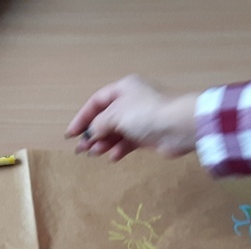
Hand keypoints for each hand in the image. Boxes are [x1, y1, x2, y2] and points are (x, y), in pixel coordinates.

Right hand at [65, 75, 198, 161]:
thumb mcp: (116, 114)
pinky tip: (113, 157)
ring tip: (95, 154)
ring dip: (104, 143)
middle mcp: (131, 102)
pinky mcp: (148, 135)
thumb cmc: (145, 113)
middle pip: (105, 118)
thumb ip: (99, 123)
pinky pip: (128, 142)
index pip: (96, 102)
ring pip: (116, 132)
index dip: (82, 118)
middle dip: (92, 133)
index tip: (71, 134)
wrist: (179, 126)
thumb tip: (91, 133)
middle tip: (81, 149)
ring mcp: (140, 119)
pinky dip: (119, 149)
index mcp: (123, 89)